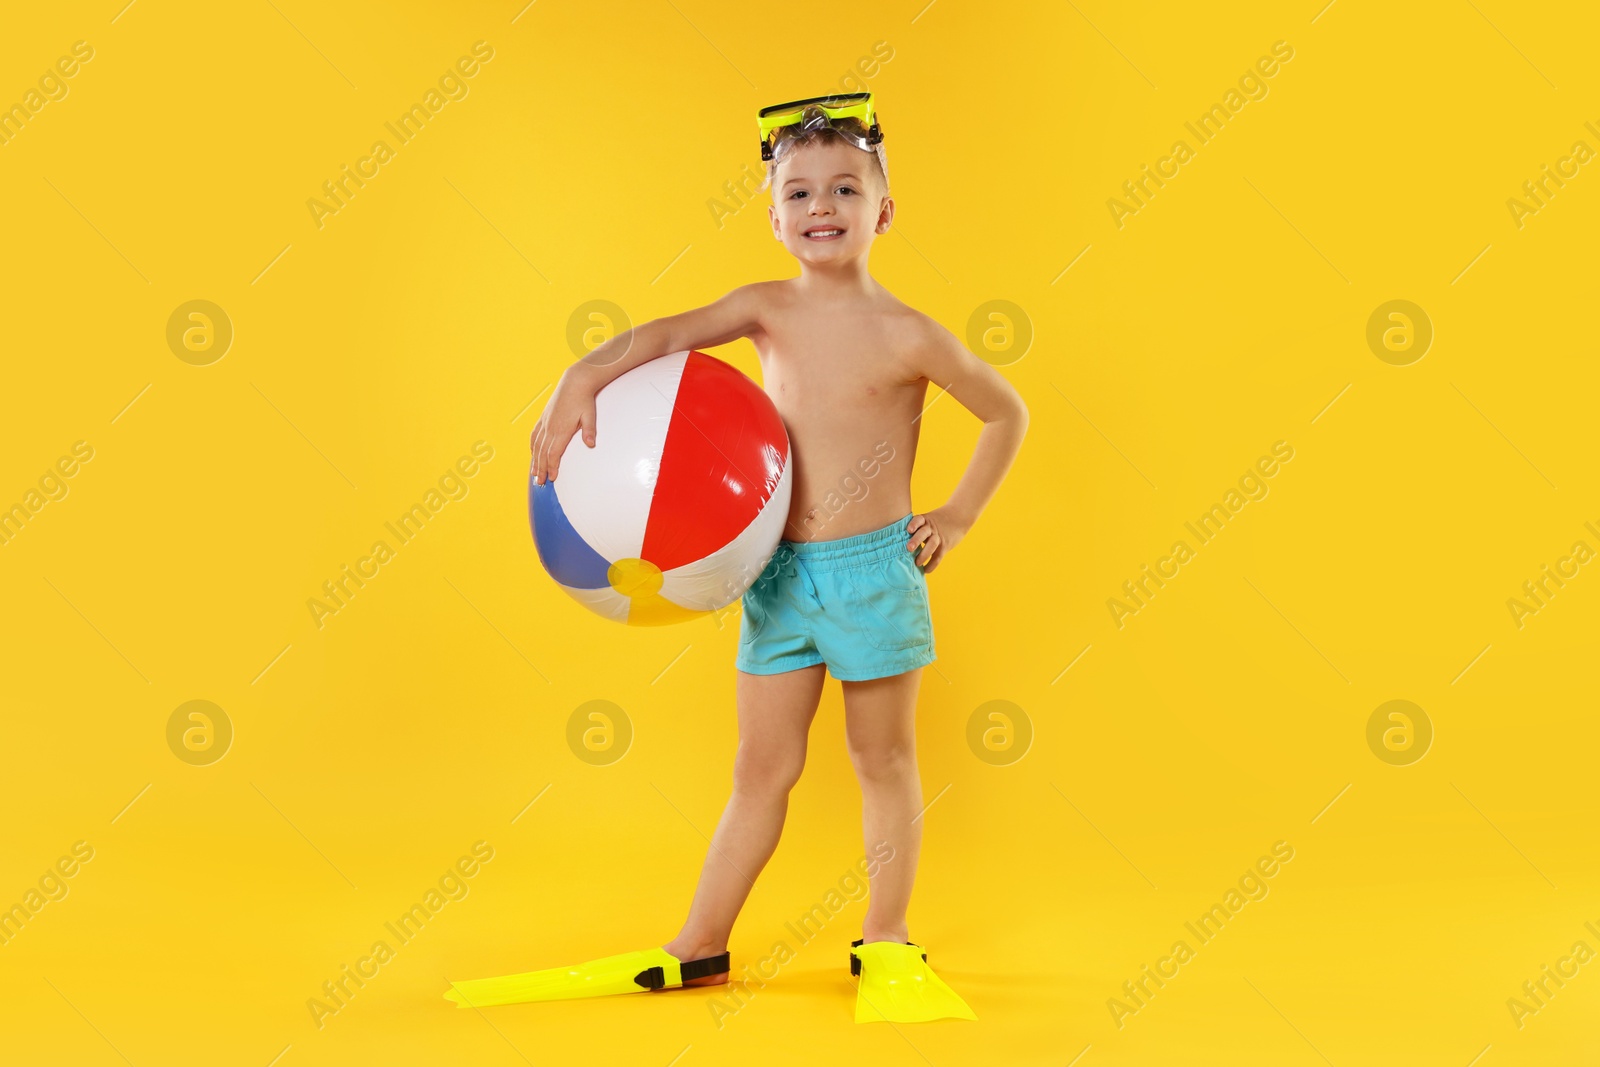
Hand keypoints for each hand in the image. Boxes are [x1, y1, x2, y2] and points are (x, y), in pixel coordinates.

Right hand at [530, 369, 598, 484]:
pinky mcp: (544, 417)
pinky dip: (532, 446)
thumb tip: (591, 444)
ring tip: (534, 474)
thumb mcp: (590, 415)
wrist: (575, 381)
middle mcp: (550, 427)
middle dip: (541, 469)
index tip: (551, 479)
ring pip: (537, 446)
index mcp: (562, 429)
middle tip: (540, 483)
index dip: (552, 467)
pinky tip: (532, 453)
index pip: (554, 453)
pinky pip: (535, 435)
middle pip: (543, 453)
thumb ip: (589, 430)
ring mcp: (545, 422)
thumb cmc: (584, 399)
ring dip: (535, 461)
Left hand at [905, 507, 967, 574]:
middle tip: (908, 548)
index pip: (918, 520)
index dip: (914, 524)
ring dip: (924, 554)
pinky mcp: (945, 546)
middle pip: (923, 533)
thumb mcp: (927, 519)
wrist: (959, 517)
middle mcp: (931, 527)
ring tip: (916, 563)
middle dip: (916, 540)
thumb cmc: (936, 520)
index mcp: (925, 520)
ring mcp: (939, 536)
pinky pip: (938, 556)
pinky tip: (925, 570)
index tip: (908, 530)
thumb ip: (915, 528)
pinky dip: (931, 565)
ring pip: (932, 544)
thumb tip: (895, 542)